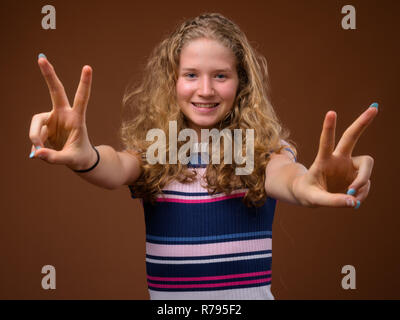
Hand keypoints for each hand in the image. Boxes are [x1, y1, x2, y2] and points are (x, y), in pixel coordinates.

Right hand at [28, 55, 96, 170]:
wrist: (78, 159)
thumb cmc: (80, 157)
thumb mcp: (71, 160)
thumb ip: (55, 158)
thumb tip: (37, 153)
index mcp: (77, 119)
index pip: (82, 99)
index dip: (84, 84)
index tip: (87, 67)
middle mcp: (64, 114)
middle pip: (56, 91)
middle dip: (48, 75)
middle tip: (41, 58)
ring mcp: (54, 118)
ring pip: (37, 121)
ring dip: (35, 136)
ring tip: (39, 150)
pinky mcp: (45, 124)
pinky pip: (34, 132)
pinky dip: (35, 143)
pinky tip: (40, 151)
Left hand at [292, 104, 377, 208]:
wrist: (310, 195)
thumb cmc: (307, 193)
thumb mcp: (314, 200)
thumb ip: (332, 201)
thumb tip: (354, 201)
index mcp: (323, 160)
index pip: (326, 142)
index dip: (328, 128)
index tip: (331, 112)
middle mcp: (338, 159)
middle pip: (351, 137)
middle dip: (362, 123)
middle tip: (374, 107)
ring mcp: (348, 165)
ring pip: (367, 164)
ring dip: (364, 180)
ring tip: (354, 196)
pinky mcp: (356, 175)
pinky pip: (366, 183)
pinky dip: (362, 193)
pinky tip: (353, 200)